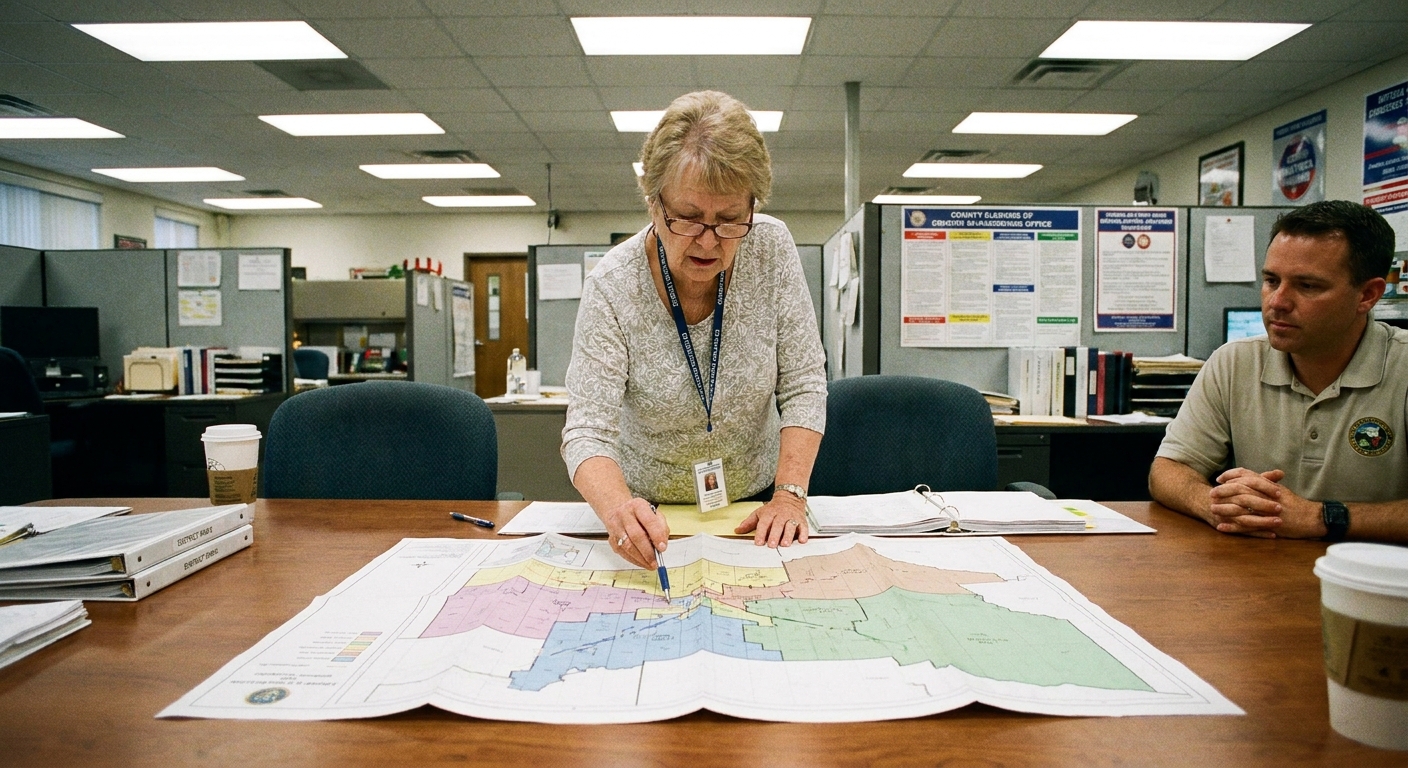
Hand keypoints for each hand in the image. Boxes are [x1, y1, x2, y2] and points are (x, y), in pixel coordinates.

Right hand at [602, 497, 668, 569]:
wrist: (617, 510)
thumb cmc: (639, 514)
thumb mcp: (654, 514)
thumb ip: (661, 528)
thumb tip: (662, 545)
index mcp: (638, 506)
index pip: (648, 521)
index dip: (656, 536)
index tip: (663, 548)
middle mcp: (624, 514)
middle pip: (636, 535)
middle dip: (648, 552)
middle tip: (656, 561)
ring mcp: (615, 527)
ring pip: (627, 546)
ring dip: (641, 558)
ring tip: (650, 564)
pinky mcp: (611, 538)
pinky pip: (622, 552)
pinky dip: (633, 560)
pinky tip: (642, 562)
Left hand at [736, 490, 808, 547]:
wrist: (789, 497)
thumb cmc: (773, 509)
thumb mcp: (759, 513)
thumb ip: (749, 523)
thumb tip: (737, 530)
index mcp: (769, 513)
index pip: (764, 523)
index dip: (761, 533)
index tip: (758, 542)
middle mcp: (781, 515)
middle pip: (778, 525)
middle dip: (775, 535)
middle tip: (772, 545)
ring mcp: (792, 518)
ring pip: (790, 526)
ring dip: (788, 535)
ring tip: (785, 544)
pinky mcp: (802, 521)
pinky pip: (804, 527)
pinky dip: (803, 534)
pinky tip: (802, 540)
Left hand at [1208, 468, 1325, 538]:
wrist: (1312, 518)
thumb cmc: (1296, 504)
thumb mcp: (1280, 489)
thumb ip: (1265, 482)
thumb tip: (1250, 477)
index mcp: (1269, 486)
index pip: (1246, 476)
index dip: (1231, 476)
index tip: (1220, 478)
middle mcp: (1267, 496)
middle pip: (1241, 489)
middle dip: (1224, 491)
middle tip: (1211, 493)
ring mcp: (1267, 511)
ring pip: (1242, 507)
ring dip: (1225, 508)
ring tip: (1212, 509)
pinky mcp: (1268, 525)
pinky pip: (1247, 526)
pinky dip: (1233, 526)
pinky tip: (1221, 527)